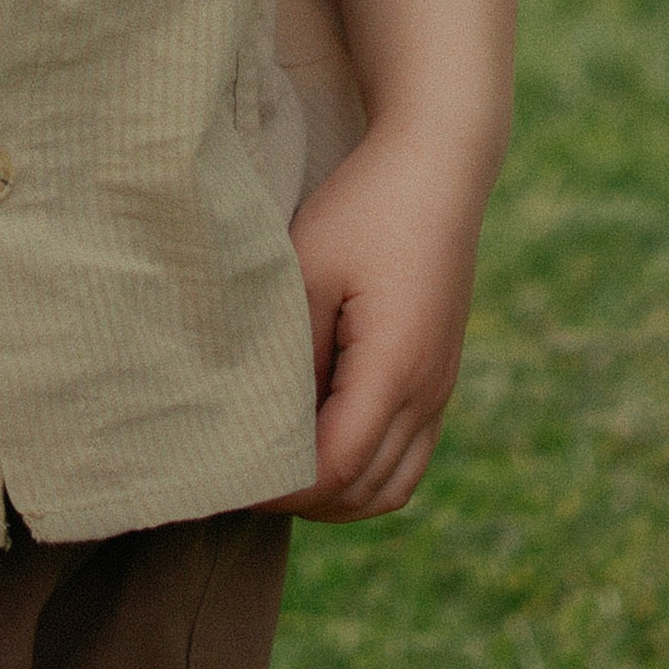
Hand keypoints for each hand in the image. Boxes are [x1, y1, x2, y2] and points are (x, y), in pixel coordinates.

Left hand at [264, 125, 485, 521]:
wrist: (438, 168)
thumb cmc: (365, 208)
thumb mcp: (309, 268)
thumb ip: (291, 351)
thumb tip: (264, 419)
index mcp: (395, 367)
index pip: (336, 468)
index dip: (281, 486)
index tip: (228, 476)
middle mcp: (427, 392)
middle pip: (365, 493)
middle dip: (303, 500)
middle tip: (241, 480)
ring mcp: (440, 390)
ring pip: (393, 487)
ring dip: (337, 495)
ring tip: (277, 469)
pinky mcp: (439, 379)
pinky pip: (406, 458)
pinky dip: (365, 472)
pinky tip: (318, 443)